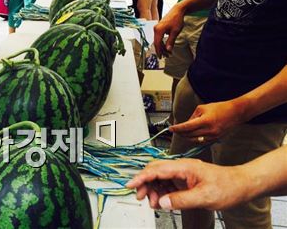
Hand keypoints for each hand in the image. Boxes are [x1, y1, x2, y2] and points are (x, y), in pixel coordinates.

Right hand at [126, 158, 246, 210]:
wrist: (241, 185)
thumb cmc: (227, 186)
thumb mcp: (204, 197)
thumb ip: (181, 200)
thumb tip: (163, 202)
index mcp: (183, 167)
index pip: (156, 170)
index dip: (141, 177)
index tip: (130, 185)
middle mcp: (180, 168)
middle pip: (154, 172)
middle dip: (145, 184)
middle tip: (141, 198)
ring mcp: (182, 174)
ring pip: (159, 179)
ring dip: (153, 190)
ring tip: (153, 204)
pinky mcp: (185, 181)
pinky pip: (168, 185)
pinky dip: (162, 193)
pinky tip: (162, 202)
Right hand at [153, 4, 185, 57]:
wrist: (177, 11)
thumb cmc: (177, 19)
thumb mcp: (175, 32)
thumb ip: (171, 41)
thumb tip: (168, 50)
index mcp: (158, 30)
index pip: (157, 43)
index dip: (159, 51)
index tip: (161, 57)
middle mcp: (155, 29)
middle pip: (156, 42)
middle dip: (161, 50)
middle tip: (167, 56)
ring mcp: (156, 28)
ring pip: (157, 40)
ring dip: (162, 46)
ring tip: (168, 52)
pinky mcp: (159, 28)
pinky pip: (159, 37)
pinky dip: (162, 42)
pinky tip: (166, 46)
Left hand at [170, 100, 243, 141]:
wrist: (235, 113)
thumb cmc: (219, 108)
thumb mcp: (202, 108)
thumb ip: (192, 117)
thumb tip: (186, 124)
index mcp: (205, 121)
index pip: (187, 127)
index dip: (177, 129)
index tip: (170, 129)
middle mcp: (209, 130)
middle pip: (189, 135)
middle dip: (180, 133)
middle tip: (174, 130)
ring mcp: (213, 136)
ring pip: (195, 140)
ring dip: (187, 137)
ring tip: (181, 133)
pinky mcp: (216, 139)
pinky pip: (202, 141)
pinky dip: (195, 138)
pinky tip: (191, 135)